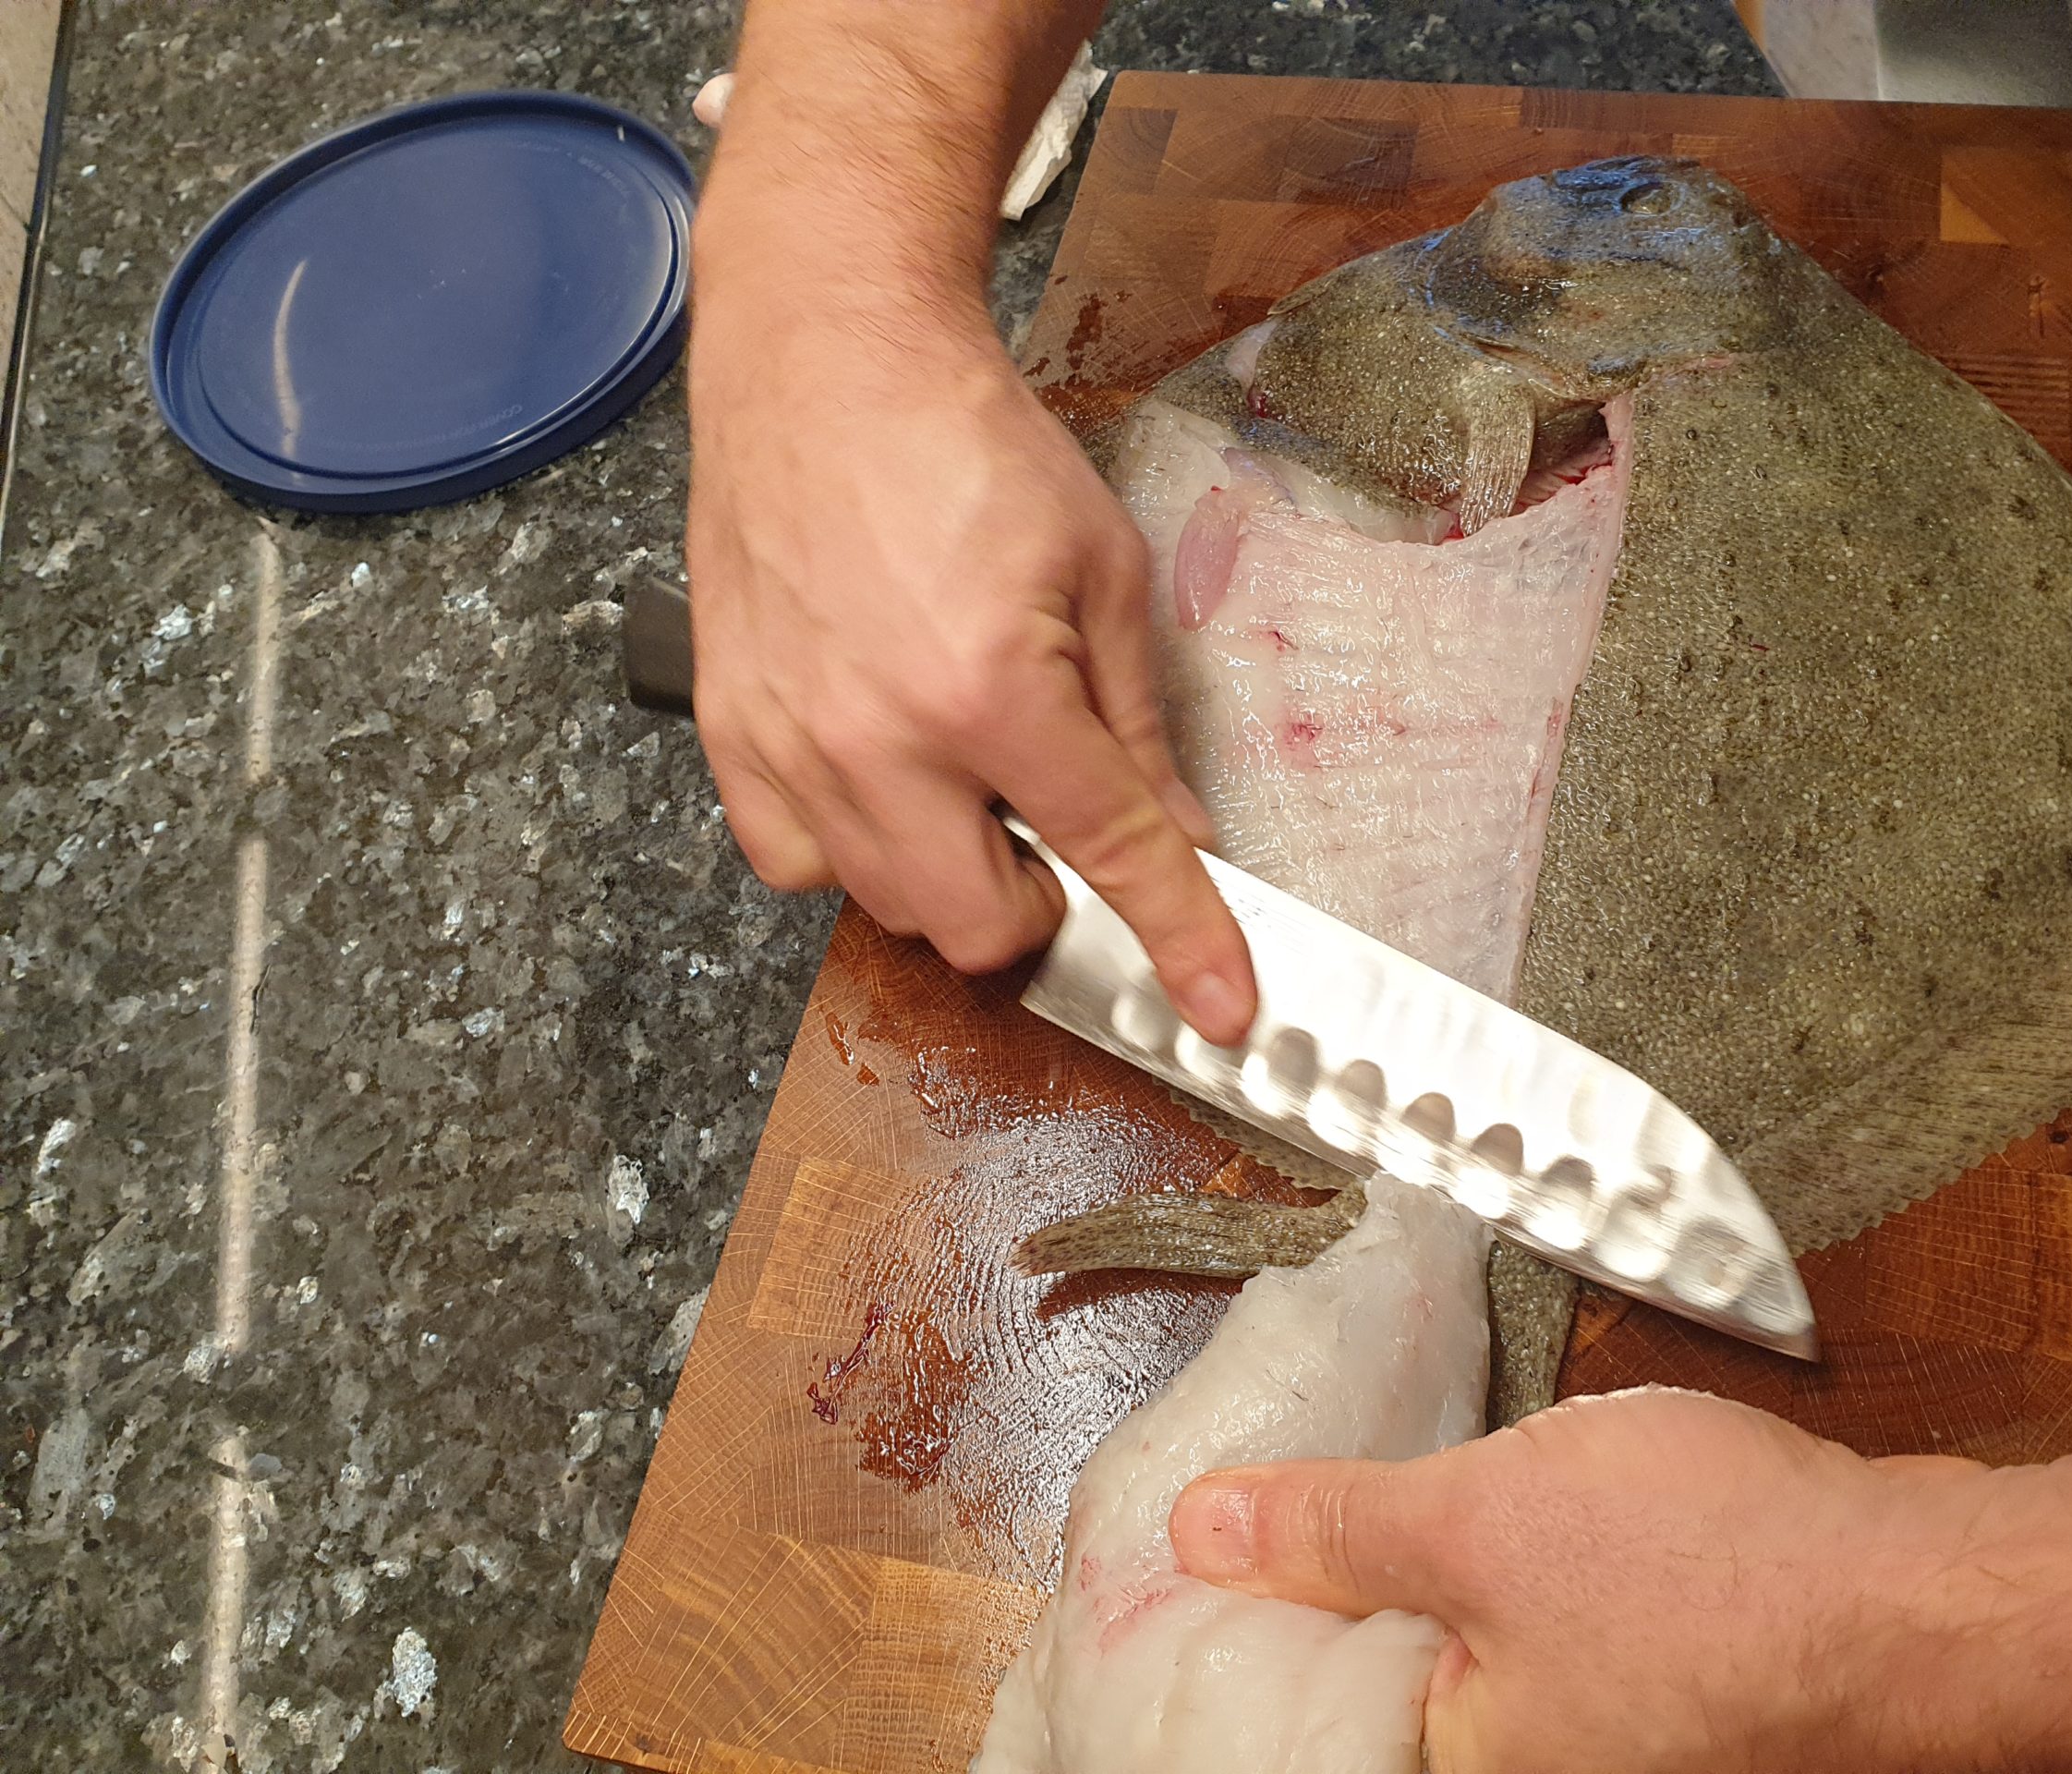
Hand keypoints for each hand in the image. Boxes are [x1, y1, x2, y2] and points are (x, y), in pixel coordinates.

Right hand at [685, 254, 1256, 1041]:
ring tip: (963, 783)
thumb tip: (1176, 835)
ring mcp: (789, 742)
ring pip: (884, 906)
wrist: (825, 362)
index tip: (1218, 1009)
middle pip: (977, 926)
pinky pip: (791, 864)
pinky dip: (848, 850)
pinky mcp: (728, 730)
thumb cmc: (969, 444)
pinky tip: (880, 779)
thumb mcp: (1102, 570)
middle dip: (1039, 905)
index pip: (1108, 853)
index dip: (1179, 939)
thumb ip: (1138, 723)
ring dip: (947, 873)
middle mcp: (879, 738)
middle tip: (1052, 833)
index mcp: (993, 691)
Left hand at [1171, 1387, 1993, 1772]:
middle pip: (1377, 1686)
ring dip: (1416, 1566)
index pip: (1300, 1721)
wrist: (1925, 1591)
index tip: (1197, 1544)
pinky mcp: (1664, 1688)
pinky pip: (1540, 1630)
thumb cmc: (1718, 1578)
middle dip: (1324, 1587)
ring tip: (1363, 1477)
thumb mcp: (1480, 1521)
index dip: (1244, 1623)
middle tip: (1270, 1490)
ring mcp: (1605, 1741)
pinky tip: (1493, 1493)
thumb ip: (1333, 1530)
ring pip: (1462, 1650)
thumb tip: (1202, 1531)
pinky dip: (1504, 1565)